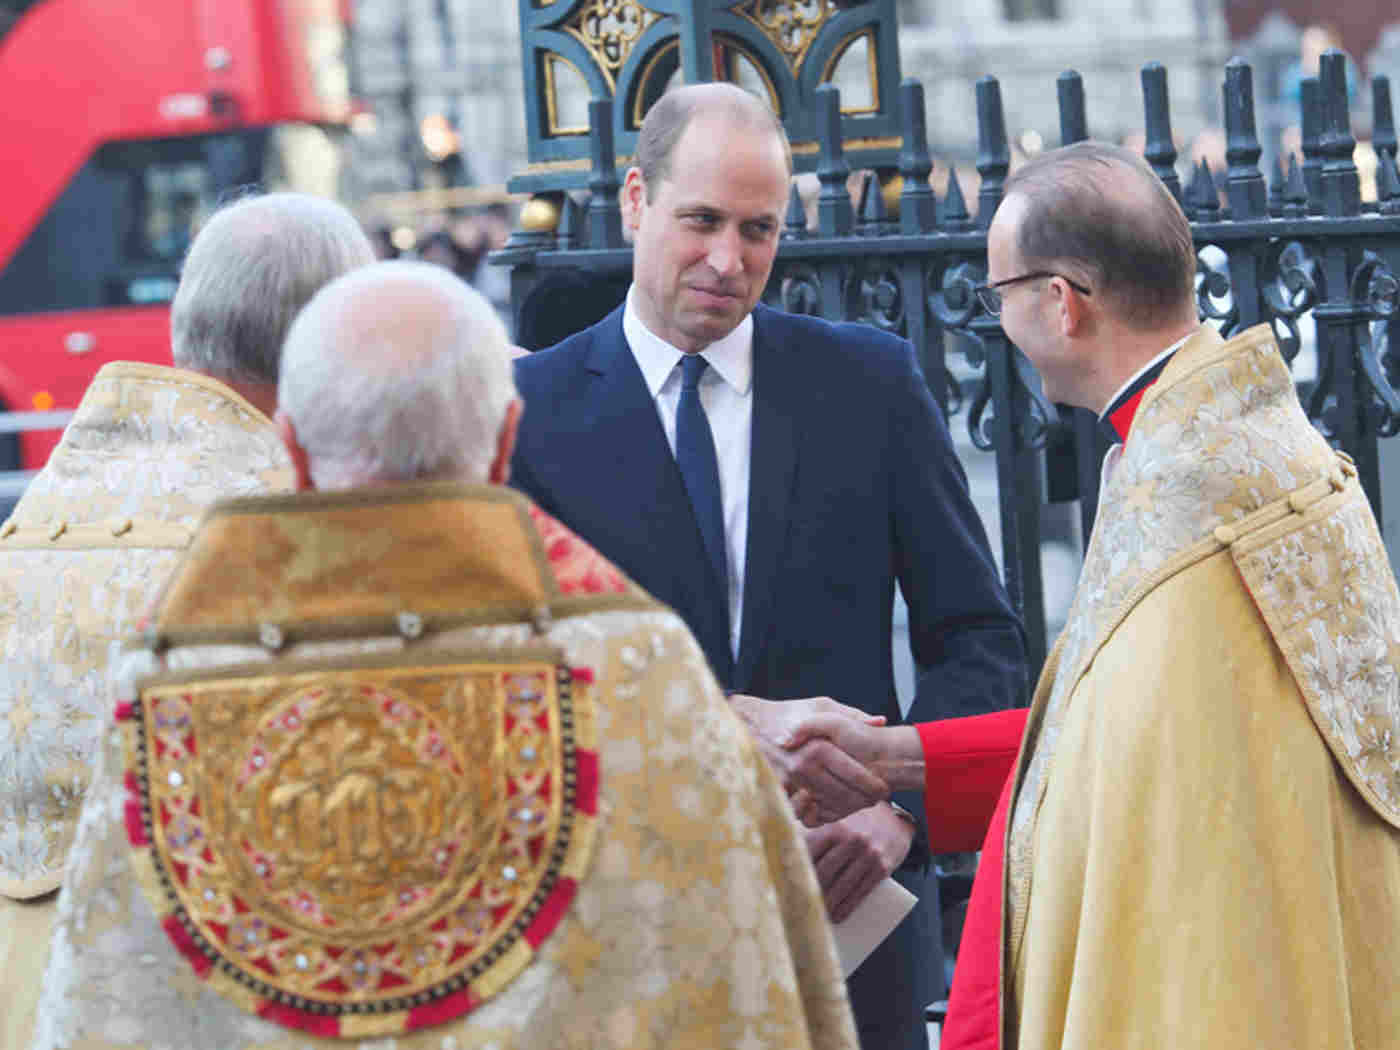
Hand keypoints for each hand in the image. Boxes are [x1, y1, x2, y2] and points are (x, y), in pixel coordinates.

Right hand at [728, 694, 887, 817]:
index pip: (855, 775)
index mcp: (819, 747)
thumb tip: (880, 721)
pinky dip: (819, 812)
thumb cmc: (791, 712)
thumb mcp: (822, 706)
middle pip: (843, 796)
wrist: (752, 722)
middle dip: (863, 801)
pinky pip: (804, 812)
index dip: (873, 786)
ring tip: (857, 804)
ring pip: (826, 807)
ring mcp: (789, 782)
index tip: (885, 790)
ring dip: (845, 809)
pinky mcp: (778, 791)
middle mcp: (803, 766)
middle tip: (876, 801)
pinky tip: (830, 805)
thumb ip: (853, 715)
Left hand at [804, 804, 913, 922]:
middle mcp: (853, 840)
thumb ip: (821, 837)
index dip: (798, 868)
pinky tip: (837, 916)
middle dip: (811, 890)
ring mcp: (869, 855)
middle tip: (799, 904)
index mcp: (837, 827)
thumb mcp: (841, 824)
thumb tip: (794, 860)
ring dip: (828, 903)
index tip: (786, 883)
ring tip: (817, 915)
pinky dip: (847, 907)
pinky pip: (861, 892)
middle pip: (825, 871)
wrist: (895, 822)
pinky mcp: (882, 868)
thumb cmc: (860, 826)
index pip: (811, 850)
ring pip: (842, 885)